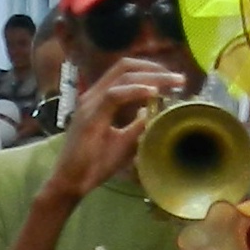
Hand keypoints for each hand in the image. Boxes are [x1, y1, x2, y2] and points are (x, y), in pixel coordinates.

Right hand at [49, 59, 187, 199]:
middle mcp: (93, 96)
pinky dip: (136, 91)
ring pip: (123, 76)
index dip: (151, 70)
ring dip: (152, 76)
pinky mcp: (89, 116)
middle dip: (155, 68)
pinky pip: (114, 95)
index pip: (125, 72)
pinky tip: (153, 93)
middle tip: (178, 78)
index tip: (173, 79)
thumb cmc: (94, 164)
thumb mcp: (124, 141)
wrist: (70, 182)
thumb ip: (137, 125)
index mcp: (99, 99)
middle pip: (125, 67)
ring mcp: (90, 104)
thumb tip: (153, 113)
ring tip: (174, 82)